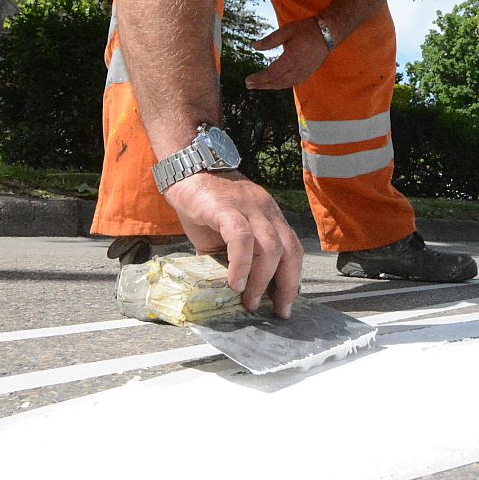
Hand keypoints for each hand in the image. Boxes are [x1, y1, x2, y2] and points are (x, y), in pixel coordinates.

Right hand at [161, 170, 302, 317]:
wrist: (185, 170)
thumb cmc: (204, 205)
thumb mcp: (224, 234)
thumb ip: (231, 257)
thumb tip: (231, 291)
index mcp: (270, 216)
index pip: (293, 248)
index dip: (293, 278)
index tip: (286, 303)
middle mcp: (266, 210)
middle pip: (290, 250)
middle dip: (286, 285)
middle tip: (276, 310)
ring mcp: (248, 207)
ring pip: (270, 247)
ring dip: (263, 280)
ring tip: (249, 301)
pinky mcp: (226, 208)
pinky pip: (242, 239)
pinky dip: (241, 264)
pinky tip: (234, 283)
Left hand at [245, 17, 330, 89]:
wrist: (328, 33)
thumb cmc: (306, 30)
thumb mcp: (286, 30)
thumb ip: (270, 40)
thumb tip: (253, 46)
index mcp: (291, 59)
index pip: (271, 74)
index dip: (259, 79)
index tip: (247, 80)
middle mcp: (297, 69)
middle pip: (276, 82)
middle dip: (261, 85)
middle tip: (249, 85)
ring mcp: (303, 73)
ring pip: (284, 84)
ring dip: (270, 86)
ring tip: (259, 85)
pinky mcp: (307, 73)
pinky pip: (291, 83)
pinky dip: (280, 85)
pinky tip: (274, 83)